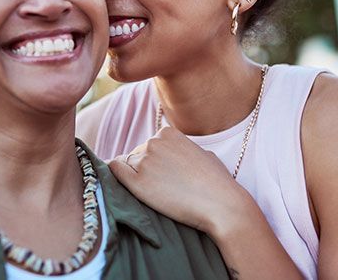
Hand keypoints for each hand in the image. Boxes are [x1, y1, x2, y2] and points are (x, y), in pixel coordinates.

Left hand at [109, 126, 255, 235]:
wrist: (221, 205)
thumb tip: (171, 155)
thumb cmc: (216, 182)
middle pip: (136, 155)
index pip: (148, 145)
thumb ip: (181, 149)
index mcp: (167, 132)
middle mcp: (153, 142)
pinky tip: (122, 186)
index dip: (154, 162)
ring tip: (155, 194)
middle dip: (144, 170)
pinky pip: (115, 171)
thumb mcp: (201, 153)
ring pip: (126, 165)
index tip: (163, 176)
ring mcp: (144, 161)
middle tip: (161, 188)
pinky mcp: (138, 182)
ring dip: (135, 178)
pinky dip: (115, 177)